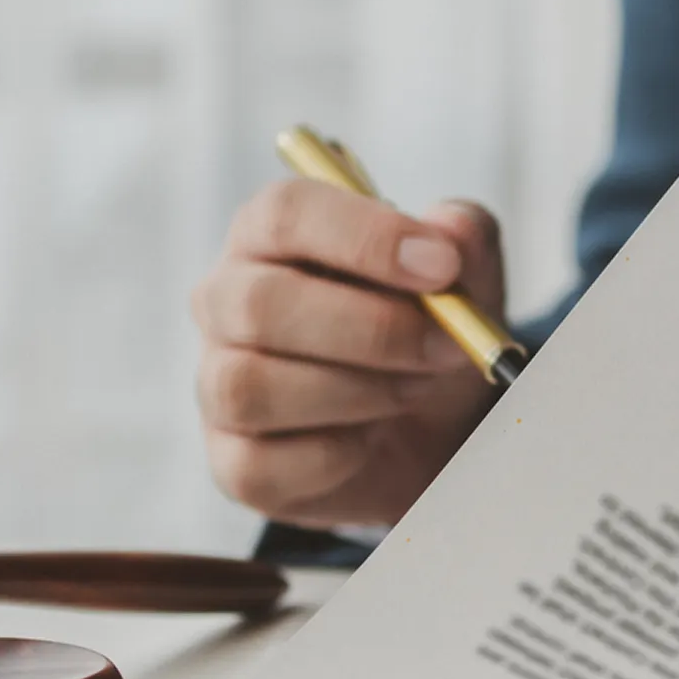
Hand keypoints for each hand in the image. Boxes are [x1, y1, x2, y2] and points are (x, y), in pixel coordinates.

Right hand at [192, 180, 507, 528]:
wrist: (429, 432)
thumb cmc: (425, 333)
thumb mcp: (463, 282)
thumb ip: (463, 243)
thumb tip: (450, 232)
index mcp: (270, 235)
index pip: (286, 214)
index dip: (365, 237)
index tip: (442, 267)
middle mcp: (226, 300)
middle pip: (259, 303)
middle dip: (371, 330)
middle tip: (447, 346)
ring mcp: (216, 382)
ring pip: (249, 385)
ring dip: (356, 392)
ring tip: (414, 389)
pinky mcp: (231, 461)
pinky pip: (262, 464)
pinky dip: (334, 456)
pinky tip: (370, 439)